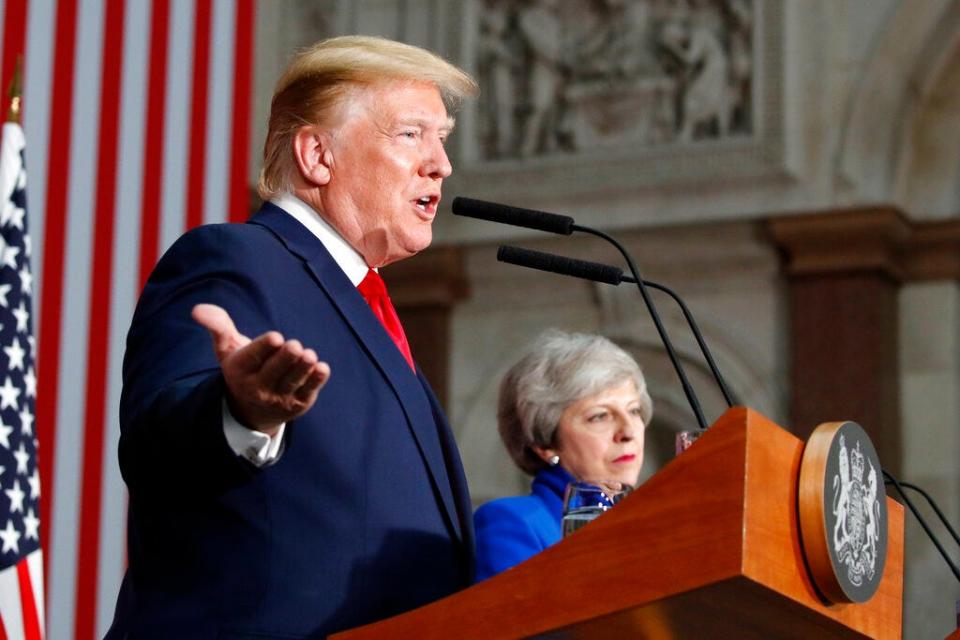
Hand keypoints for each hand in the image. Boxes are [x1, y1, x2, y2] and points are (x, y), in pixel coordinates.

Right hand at [191, 304, 329, 434]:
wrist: (251, 411)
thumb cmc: (243, 368)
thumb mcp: (226, 348)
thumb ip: (218, 326)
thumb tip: (197, 309)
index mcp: (239, 370)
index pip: (253, 358)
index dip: (265, 347)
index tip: (276, 337)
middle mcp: (257, 387)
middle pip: (274, 371)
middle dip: (286, 357)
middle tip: (294, 346)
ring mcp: (278, 398)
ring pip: (292, 381)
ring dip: (303, 368)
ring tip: (309, 355)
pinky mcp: (298, 404)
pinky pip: (308, 391)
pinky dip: (316, 380)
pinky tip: (322, 368)